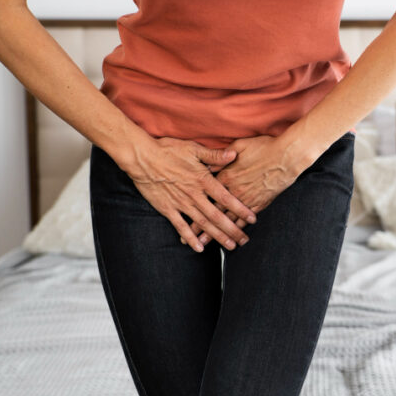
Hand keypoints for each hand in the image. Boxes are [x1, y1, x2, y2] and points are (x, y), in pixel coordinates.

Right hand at [124, 136, 257, 251]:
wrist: (142, 158)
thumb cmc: (168, 150)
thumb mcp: (193, 148)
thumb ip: (214, 155)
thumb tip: (233, 155)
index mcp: (202, 180)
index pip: (226, 198)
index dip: (240, 208)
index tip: (253, 218)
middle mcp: (194, 195)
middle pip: (217, 216)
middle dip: (232, 229)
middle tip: (244, 240)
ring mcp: (180, 203)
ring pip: (202, 223)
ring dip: (217, 236)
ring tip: (230, 246)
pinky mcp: (167, 209)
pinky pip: (181, 226)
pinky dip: (190, 237)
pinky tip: (199, 248)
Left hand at [184, 134, 313, 245]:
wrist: (286, 156)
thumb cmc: (264, 147)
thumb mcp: (239, 145)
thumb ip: (222, 155)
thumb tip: (208, 161)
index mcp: (226, 175)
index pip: (204, 192)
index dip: (192, 202)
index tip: (181, 210)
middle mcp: (233, 190)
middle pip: (211, 210)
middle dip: (198, 225)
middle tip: (186, 238)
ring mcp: (245, 199)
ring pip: (226, 219)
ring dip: (215, 233)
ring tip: (204, 244)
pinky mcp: (258, 204)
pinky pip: (244, 220)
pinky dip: (236, 230)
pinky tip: (231, 239)